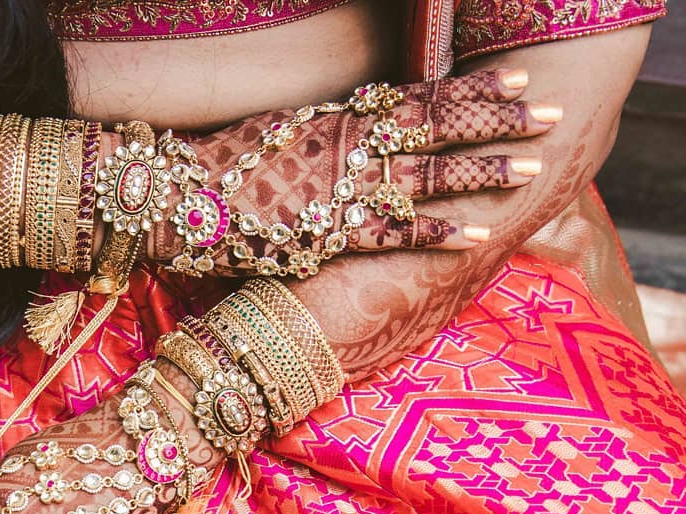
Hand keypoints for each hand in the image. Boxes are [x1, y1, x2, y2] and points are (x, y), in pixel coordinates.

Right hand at [148, 68, 557, 273]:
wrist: (168, 196)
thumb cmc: (214, 170)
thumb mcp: (275, 133)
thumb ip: (322, 133)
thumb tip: (352, 132)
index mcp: (336, 117)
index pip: (416, 97)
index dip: (468, 91)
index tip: (512, 81)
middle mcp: (347, 144)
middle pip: (435, 125)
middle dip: (494, 118)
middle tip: (546, 110)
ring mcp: (340, 186)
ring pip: (427, 173)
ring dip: (482, 169)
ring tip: (532, 165)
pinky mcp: (326, 230)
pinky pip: (392, 230)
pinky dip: (435, 231)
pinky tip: (475, 231)